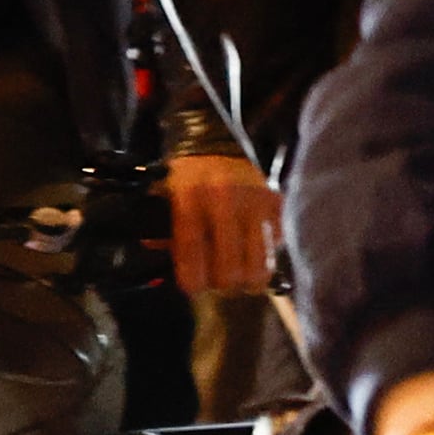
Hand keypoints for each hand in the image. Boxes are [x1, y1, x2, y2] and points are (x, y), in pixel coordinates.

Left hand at [165, 150, 278, 297]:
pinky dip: (264, 257)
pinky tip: (250, 252)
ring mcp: (255, 202)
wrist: (216, 145)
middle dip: (221, 283)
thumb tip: (158, 261)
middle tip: (215, 282)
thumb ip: (160, 228)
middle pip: (230, 266)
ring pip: (260, 264)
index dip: (192, 276)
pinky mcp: (276, 204)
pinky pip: (275, 247)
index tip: (192, 289)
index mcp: (190, 195)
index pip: (192, 247)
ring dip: (247, 279)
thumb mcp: (163, 196)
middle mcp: (225, 198)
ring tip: (237, 279)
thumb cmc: (186, 178)